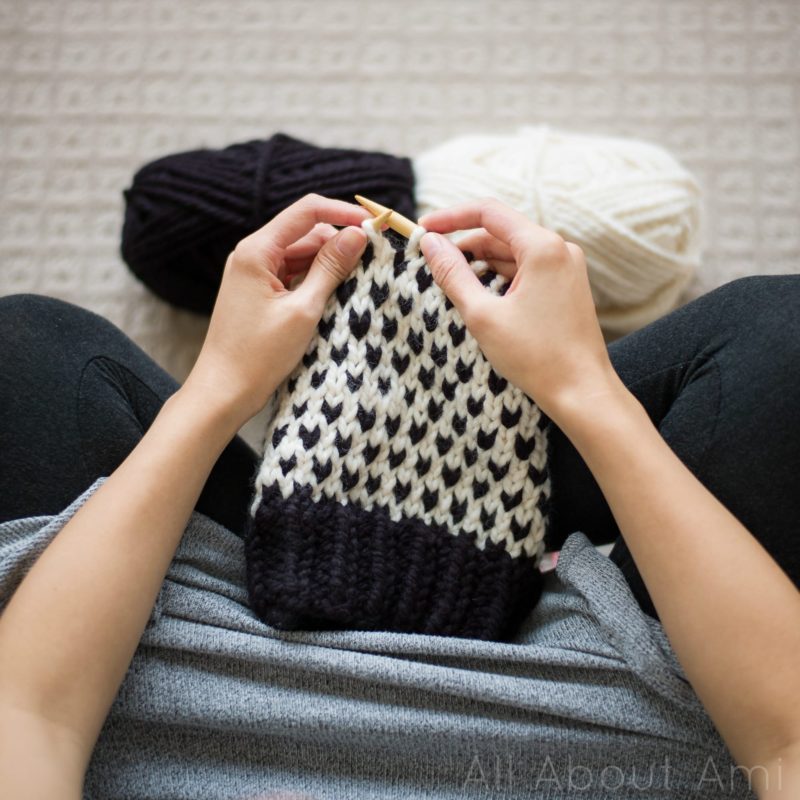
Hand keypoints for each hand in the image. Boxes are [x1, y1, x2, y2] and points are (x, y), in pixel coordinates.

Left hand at [184, 193, 369, 428]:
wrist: (223, 392)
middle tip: (374, 257)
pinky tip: (336, 292)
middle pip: (305, 232)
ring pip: (301, 253)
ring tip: (359, 278)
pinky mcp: (258, 292)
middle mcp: (251, 255)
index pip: (306, 211)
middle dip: (339, 240)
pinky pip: (293, 273)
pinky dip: (315, 278)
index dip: (343, 213)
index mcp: (256, 251)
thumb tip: (358, 235)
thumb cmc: (258, 356)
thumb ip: (331, 268)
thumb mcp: (303, 310)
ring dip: (329, 262)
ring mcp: (253, 274)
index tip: (373, 225)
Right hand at [418, 198, 620, 422]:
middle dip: (464, 247)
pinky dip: (499, 278)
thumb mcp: (483, 314)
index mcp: (543, 247)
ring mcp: (566, 268)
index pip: (488, 213)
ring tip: (453, 287)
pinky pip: (525, 270)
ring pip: (511, 253)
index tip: (423, 229)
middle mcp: (560, 249)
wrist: (582, 392)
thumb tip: (430, 244)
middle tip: (432, 266)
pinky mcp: (565, 287)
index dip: (451, 217)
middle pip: (500, 233)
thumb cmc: (536, 357)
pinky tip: (481, 299)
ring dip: (480, 265)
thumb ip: (453, 274)